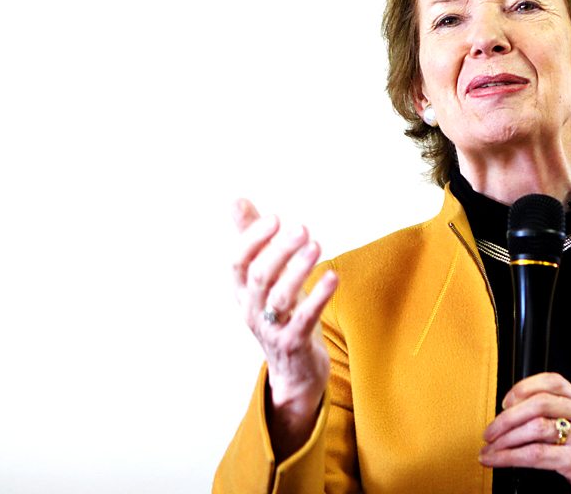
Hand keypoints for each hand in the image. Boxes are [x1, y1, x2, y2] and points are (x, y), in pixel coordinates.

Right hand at [231, 198, 337, 458]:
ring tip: (316, 246)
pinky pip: (304, 319)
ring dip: (298, 270)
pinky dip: (319, 297)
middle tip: (302, 228)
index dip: (253, 240)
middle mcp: (251, 310)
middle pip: (259, 276)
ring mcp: (271, 329)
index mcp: (242, 292)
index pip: (237, 262)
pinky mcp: (294, 344)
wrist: (294, 370)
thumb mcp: (266, 278)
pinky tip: (333, 276)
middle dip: (279, 250)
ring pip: (279, 298)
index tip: (275, 218)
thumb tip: (237, 200)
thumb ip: (253, 239)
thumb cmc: (280, 314)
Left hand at [479, 373, 570, 493]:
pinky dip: (510, 457)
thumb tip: (517, 417)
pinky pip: (536, 454)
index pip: (552, 381)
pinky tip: (498, 460)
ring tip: (490, 449)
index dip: (524, 387)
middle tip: (490, 432)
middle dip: (506, 417)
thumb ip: (562, 418)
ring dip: (504, 439)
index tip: (505, 402)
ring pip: (535, 427)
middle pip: (538, 403)